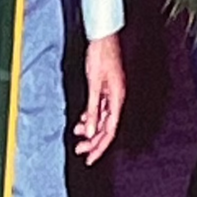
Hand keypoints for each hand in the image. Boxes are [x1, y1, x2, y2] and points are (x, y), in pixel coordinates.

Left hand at [75, 32, 124, 163]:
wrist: (103, 37)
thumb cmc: (101, 55)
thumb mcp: (93, 84)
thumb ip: (92, 109)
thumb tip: (90, 131)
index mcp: (117, 99)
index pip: (109, 131)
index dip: (99, 147)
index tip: (89, 158)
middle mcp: (117, 99)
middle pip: (107, 128)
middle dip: (93, 141)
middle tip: (80, 150)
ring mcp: (112, 94)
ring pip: (103, 119)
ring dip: (91, 129)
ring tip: (78, 135)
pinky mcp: (106, 89)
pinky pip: (100, 109)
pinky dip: (91, 117)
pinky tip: (83, 120)